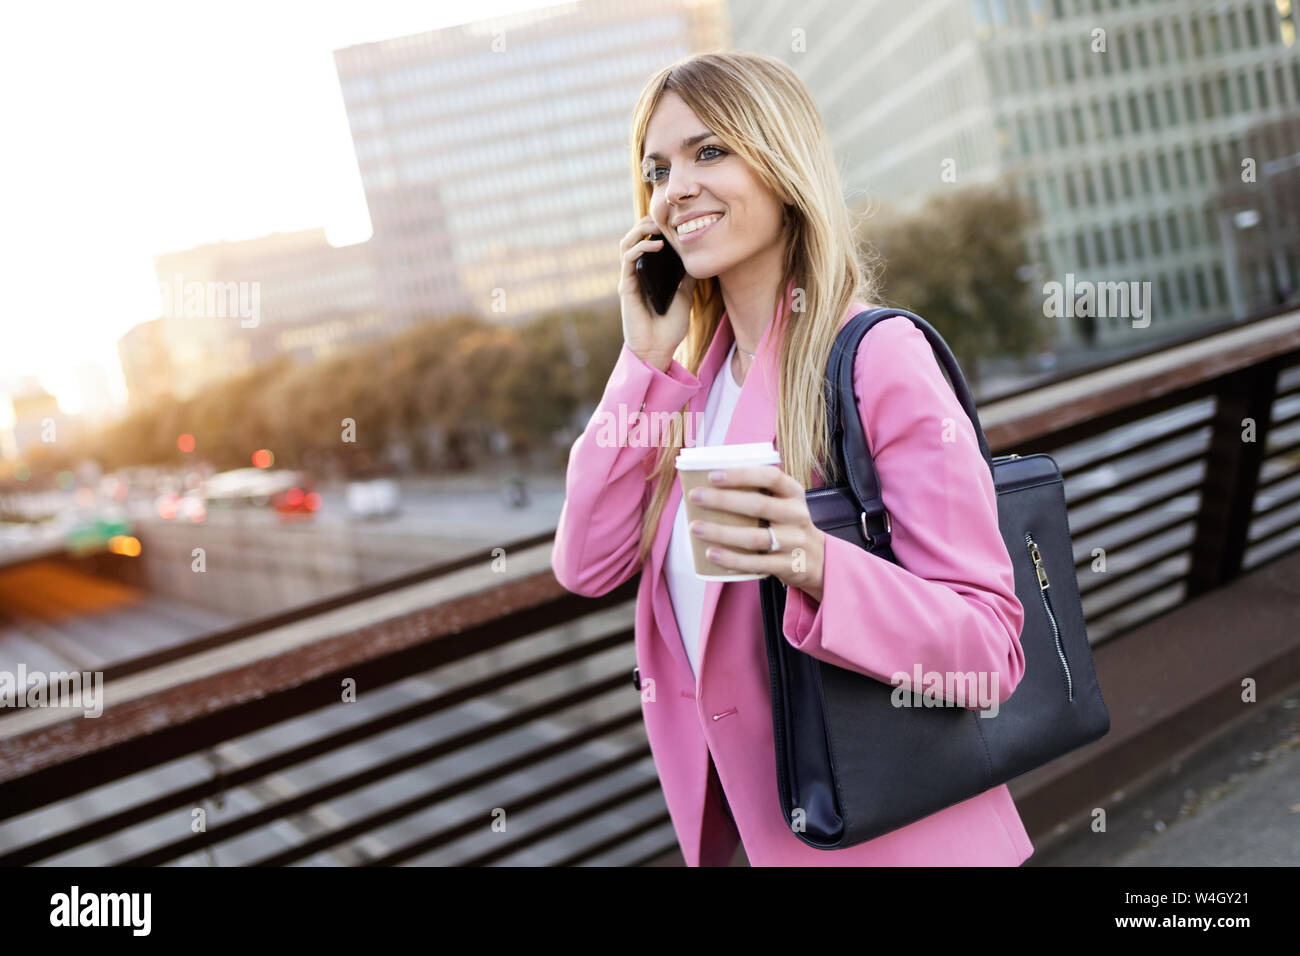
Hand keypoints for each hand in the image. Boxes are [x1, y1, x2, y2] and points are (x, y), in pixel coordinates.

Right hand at [618, 214, 697, 370]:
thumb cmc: (669, 329)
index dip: (657, 228)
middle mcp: (636, 274)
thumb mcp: (684, 298)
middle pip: (634, 238)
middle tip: (665, 217)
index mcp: (649, 275)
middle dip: (647, 223)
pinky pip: (628, 259)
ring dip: (640, 230)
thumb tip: (698, 258)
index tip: (675, 221)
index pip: (648, 243)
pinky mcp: (626, 286)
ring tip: (658, 226)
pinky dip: (640, 247)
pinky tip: (656, 245)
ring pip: (626, 243)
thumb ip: (687, 279)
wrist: (657, 350)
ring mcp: (629, 279)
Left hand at [686, 465, 825, 600]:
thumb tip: (709, 483)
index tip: (712, 476)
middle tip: (695, 497)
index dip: (741, 475)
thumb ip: (758, 492)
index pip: (770, 477)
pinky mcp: (788, 565)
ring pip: (754, 537)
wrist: (817, 560)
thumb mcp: (783, 503)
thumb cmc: (787, 524)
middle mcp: (796, 515)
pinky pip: (755, 563)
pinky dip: (731, 559)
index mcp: (793, 493)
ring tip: (695, 527)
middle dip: (722, 500)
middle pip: (758, 505)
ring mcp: (793, 542)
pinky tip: (711, 553)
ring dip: (721, 532)